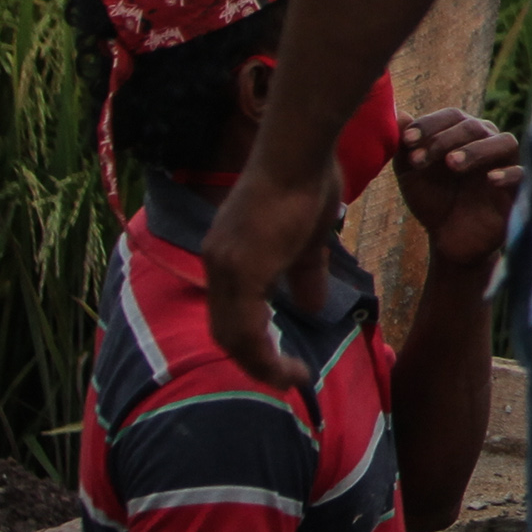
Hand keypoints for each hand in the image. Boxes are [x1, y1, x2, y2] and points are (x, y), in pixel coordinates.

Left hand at [201, 153, 340, 392]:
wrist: (298, 153)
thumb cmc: (306, 182)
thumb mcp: (309, 239)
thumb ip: (305, 274)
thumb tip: (312, 306)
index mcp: (229, 258)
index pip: (230, 314)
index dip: (253, 343)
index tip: (282, 360)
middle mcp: (218, 265)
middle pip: (225, 332)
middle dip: (255, 362)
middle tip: (285, 379)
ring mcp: (227, 267)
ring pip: (232, 335)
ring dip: (260, 364)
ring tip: (290, 378)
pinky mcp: (243, 269)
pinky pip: (248, 327)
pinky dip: (264, 353)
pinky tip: (288, 362)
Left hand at [394, 108, 524, 268]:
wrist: (450, 237)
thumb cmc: (432, 199)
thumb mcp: (411, 176)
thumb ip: (404, 148)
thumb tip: (399, 114)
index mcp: (462, 134)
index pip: (451, 116)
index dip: (429, 124)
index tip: (407, 140)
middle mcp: (487, 142)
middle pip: (474, 126)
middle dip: (444, 139)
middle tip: (420, 160)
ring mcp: (503, 164)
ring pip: (504, 142)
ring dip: (477, 149)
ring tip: (452, 164)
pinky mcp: (515, 188)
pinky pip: (519, 173)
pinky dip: (506, 173)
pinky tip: (489, 180)